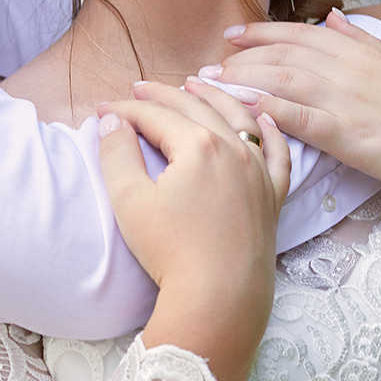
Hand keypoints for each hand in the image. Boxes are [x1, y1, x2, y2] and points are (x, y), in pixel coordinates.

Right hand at [97, 80, 290, 380]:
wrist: (219, 297)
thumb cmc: (171, 252)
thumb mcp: (130, 201)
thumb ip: (117, 154)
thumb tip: (112, 122)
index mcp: (197, 146)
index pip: (156, 115)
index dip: (125, 110)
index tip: (102, 110)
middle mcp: (234, 149)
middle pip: (195, 108)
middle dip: (163, 95)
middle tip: (139, 90)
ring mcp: (258, 172)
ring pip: (239, 119)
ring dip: (215, 96)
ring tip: (197, 83)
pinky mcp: (273, 195)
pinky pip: (278, 152)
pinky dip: (269, 130)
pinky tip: (262, 118)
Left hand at [217, 12, 380, 264]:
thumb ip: (363, 40)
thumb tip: (333, 16)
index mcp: (363, 52)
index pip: (301, 34)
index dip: (263, 32)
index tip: (233, 34)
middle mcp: (350, 69)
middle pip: (284, 54)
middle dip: (242, 56)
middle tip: (207, 63)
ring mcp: (349, 100)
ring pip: (284, 79)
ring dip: (242, 78)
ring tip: (210, 82)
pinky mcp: (349, 133)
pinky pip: (300, 116)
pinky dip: (268, 107)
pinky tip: (240, 105)